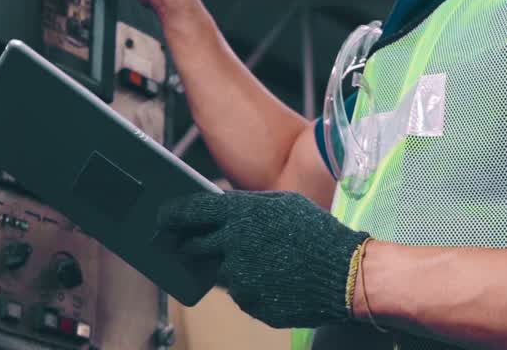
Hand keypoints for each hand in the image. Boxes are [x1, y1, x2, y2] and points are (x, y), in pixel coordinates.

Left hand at [158, 190, 368, 328]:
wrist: (346, 273)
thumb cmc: (317, 232)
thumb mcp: (282, 204)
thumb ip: (247, 205)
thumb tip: (219, 207)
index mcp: (240, 213)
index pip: (190, 211)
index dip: (170, 215)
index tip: (160, 220)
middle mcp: (233, 243)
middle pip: (193, 246)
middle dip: (189, 247)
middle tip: (189, 247)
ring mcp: (239, 276)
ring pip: (219, 273)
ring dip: (230, 268)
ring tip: (262, 263)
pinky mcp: (248, 302)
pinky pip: (240, 294)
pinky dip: (251, 288)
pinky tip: (275, 280)